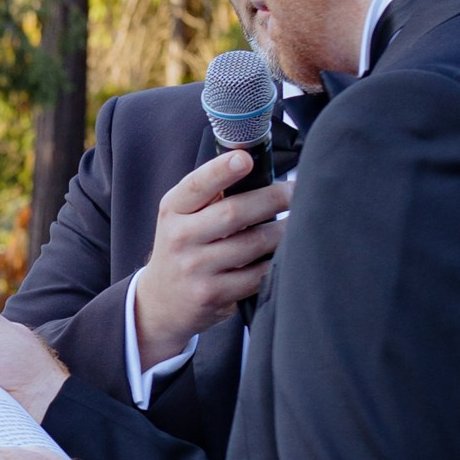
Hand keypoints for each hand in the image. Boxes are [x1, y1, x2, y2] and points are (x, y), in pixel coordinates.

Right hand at [131, 153, 288, 367]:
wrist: (162, 300)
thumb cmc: (184, 246)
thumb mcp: (181, 215)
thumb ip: (210, 193)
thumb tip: (257, 165)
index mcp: (173, 209)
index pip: (197, 185)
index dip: (221, 171)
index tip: (245, 159)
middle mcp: (180, 237)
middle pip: (235, 212)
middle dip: (273, 198)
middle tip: (294, 192)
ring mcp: (195, 268)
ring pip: (253, 244)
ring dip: (283, 231)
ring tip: (297, 222)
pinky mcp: (212, 294)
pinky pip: (257, 274)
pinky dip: (276, 262)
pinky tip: (284, 253)